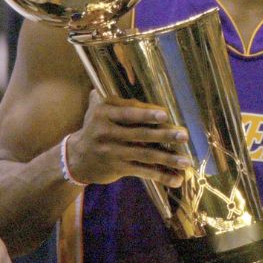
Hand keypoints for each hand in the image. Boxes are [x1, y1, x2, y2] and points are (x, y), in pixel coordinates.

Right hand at [66, 91, 189, 187]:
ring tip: (187, 161)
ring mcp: (113, 153)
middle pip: (140, 134)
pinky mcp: (118, 168)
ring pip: (145, 155)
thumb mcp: (98, 111)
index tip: (164, 115)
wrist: (76, 159)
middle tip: (184, 135)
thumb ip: (117, 101)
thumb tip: (133, 82)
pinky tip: (177, 179)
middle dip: (164, 135)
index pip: (129, 114)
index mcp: (104, 114)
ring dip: (168, 159)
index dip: (146, 114)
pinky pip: (143, 172)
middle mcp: (107, 133)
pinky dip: (161, 175)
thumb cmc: (95, 128)